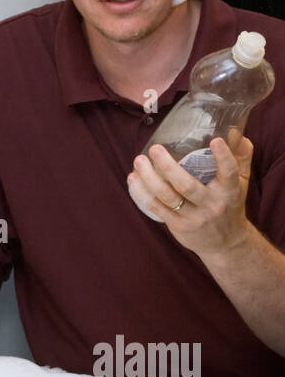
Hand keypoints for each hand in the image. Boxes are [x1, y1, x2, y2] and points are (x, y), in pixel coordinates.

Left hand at [127, 134, 253, 257]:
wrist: (226, 244)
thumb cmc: (230, 205)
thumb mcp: (242, 183)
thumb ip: (241, 157)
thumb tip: (235, 133)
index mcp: (229, 191)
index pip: (229, 173)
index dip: (223, 157)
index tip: (216, 140)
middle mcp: (211, 204)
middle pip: (187, 185)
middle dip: (168, 167)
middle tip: (155, 148)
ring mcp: (193, 217)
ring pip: (167, 196)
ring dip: (149, 178)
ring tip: (139, 161)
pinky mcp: (178, 226)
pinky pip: (156, 208)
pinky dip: (142, 193)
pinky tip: (133, 179)